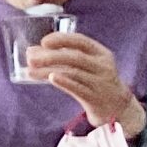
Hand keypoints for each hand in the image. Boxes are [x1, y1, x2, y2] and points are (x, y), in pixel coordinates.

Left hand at [28, 31, 144, 133]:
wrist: (115, 107)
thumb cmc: (94, 81)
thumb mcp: (85, 66)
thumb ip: (62, 57)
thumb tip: (31, 51)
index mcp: (100, 53)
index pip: (81, 41)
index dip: (62, 39)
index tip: (43, 41)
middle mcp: (103, 66)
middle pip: (75, 57)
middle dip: (51, 56)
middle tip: (31, 58)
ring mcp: (101, 82)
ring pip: (73, 73)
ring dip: (49, 71)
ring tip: (31, 71)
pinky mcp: (95, 98)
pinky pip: (78, 88)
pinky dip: (64, 82)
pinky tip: (51, 78)